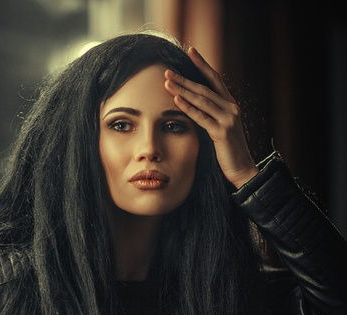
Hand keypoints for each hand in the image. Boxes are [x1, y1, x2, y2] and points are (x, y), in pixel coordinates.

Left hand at [164, 47, 258, 188]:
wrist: (241, 169)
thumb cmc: (228, 152)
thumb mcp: (220, 128)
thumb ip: (210, 115)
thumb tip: (193, 105)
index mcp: (230, 104)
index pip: (215, 79)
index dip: (202, 64)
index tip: (190, 51)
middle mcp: (231, 107)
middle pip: (204, 87)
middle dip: (185, 78)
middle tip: (168, 70)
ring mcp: (228, 119)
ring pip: (202, 99)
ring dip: (182, 89)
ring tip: (167, 82)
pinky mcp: (222, 132)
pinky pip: (201, 117)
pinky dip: (188, 107)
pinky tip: (176, 99)